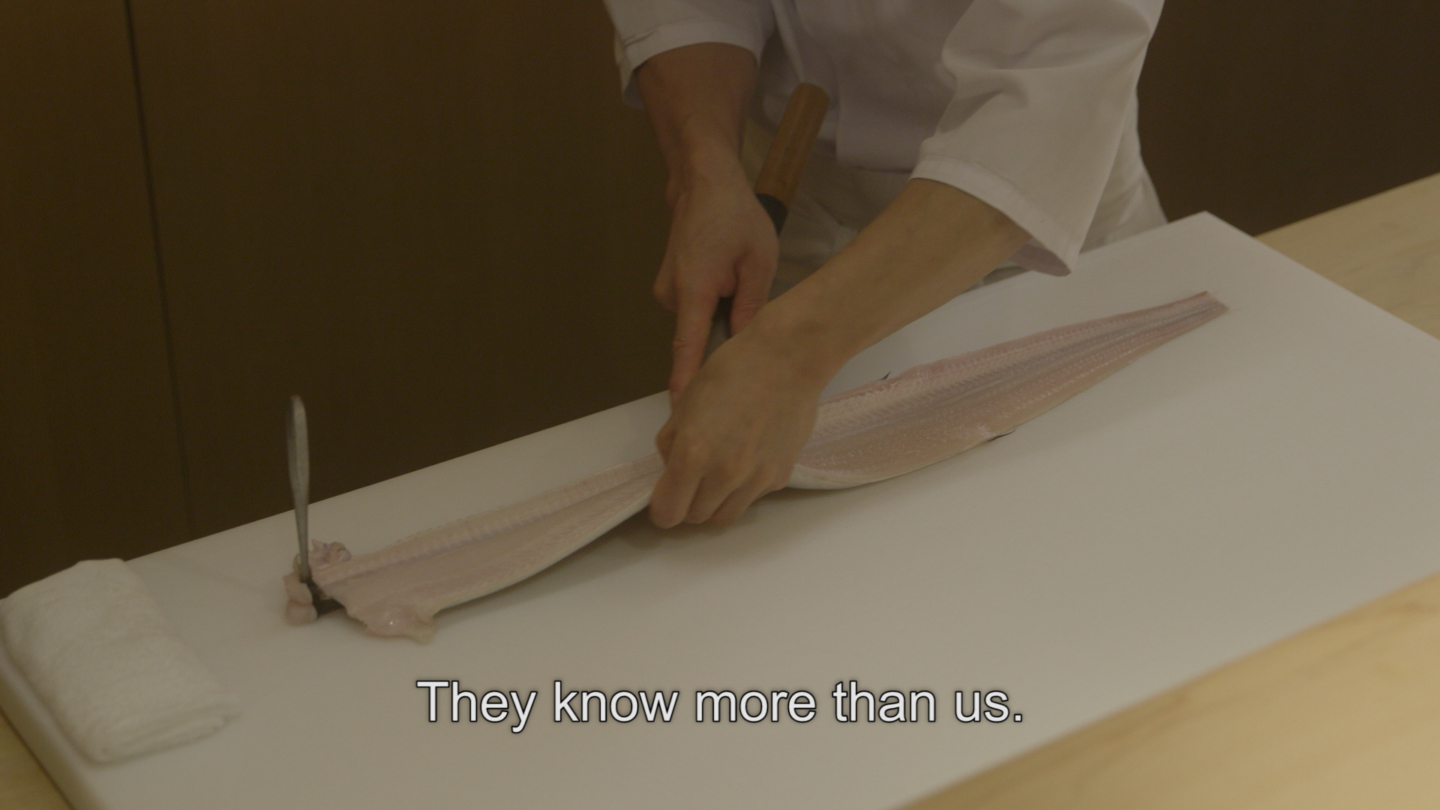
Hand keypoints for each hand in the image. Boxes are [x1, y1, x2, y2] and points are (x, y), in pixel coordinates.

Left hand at [649, 326, 825, 527]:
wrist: (787, 360)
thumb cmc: (732, 370)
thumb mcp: (686, 402)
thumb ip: (671, 443)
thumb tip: (671, 469)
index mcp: (693, 454)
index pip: (669, 512)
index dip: (661, 509)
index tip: (664, 500)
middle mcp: (724, 475)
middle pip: (696, 518)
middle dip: (686, 504)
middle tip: (689, 482)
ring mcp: (756, 480)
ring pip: (725, 517)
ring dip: (714, 503)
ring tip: (715, 476)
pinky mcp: (780, 477)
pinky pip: (751, 498)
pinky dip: (742, 489)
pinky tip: (745, 459)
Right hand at [653, 165, 777, 397]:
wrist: (705, 184)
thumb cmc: (736, 217)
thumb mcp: (758, 262)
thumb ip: (750, 308)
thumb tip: (745, 348)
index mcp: (693, 290)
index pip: (688, 348)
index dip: (687, 383)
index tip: (682, 413)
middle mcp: (671, 296)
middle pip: (698, 338)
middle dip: (723, 343)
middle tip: (755, 343)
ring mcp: (667, 291)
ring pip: (699, 323)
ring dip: (721, 319)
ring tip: (742, 290)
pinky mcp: (670, 288)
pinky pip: (695, 311)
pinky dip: (712, 308)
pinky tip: (729, 286)